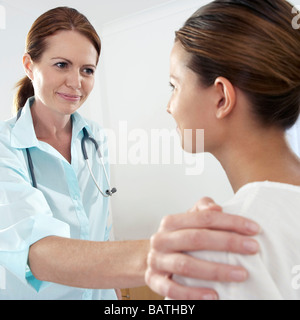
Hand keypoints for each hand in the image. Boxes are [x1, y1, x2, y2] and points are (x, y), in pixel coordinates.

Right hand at [145, 197, 260, 299]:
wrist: (154, 258)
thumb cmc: (178, 238)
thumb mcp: (189, 220)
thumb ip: (202, 210)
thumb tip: (216, 208)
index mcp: (170, 222)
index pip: (203, 218)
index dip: (230, 222)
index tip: (254, 229)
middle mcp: (161, 239)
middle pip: (196, 238)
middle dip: (227, 242)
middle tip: (253, 248)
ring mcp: (156, 260)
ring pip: (186, 265)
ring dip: (216, 270)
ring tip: (241, 274)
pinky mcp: (154, 280)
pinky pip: (172, 289)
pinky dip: (193, 294)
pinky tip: (214, 295)